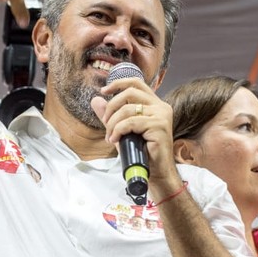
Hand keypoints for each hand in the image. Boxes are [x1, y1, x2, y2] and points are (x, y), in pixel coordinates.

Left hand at [92, 76, 182, 194]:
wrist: (156, 173)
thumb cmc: (141, 153)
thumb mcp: (122, 130)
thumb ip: (111, 115)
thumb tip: (95, 100)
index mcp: (155, 104)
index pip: (137, 83)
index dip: (118, 83)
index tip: (104, 91)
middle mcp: (161, 106)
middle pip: (130, 92)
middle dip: (112, 106)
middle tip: (105, 122)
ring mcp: (161, 115)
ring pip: (127, 109)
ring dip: (113, 123)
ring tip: (110, 136)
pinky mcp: (159, 126)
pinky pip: (130, 122)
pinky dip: (118, 130)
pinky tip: (115, 139)